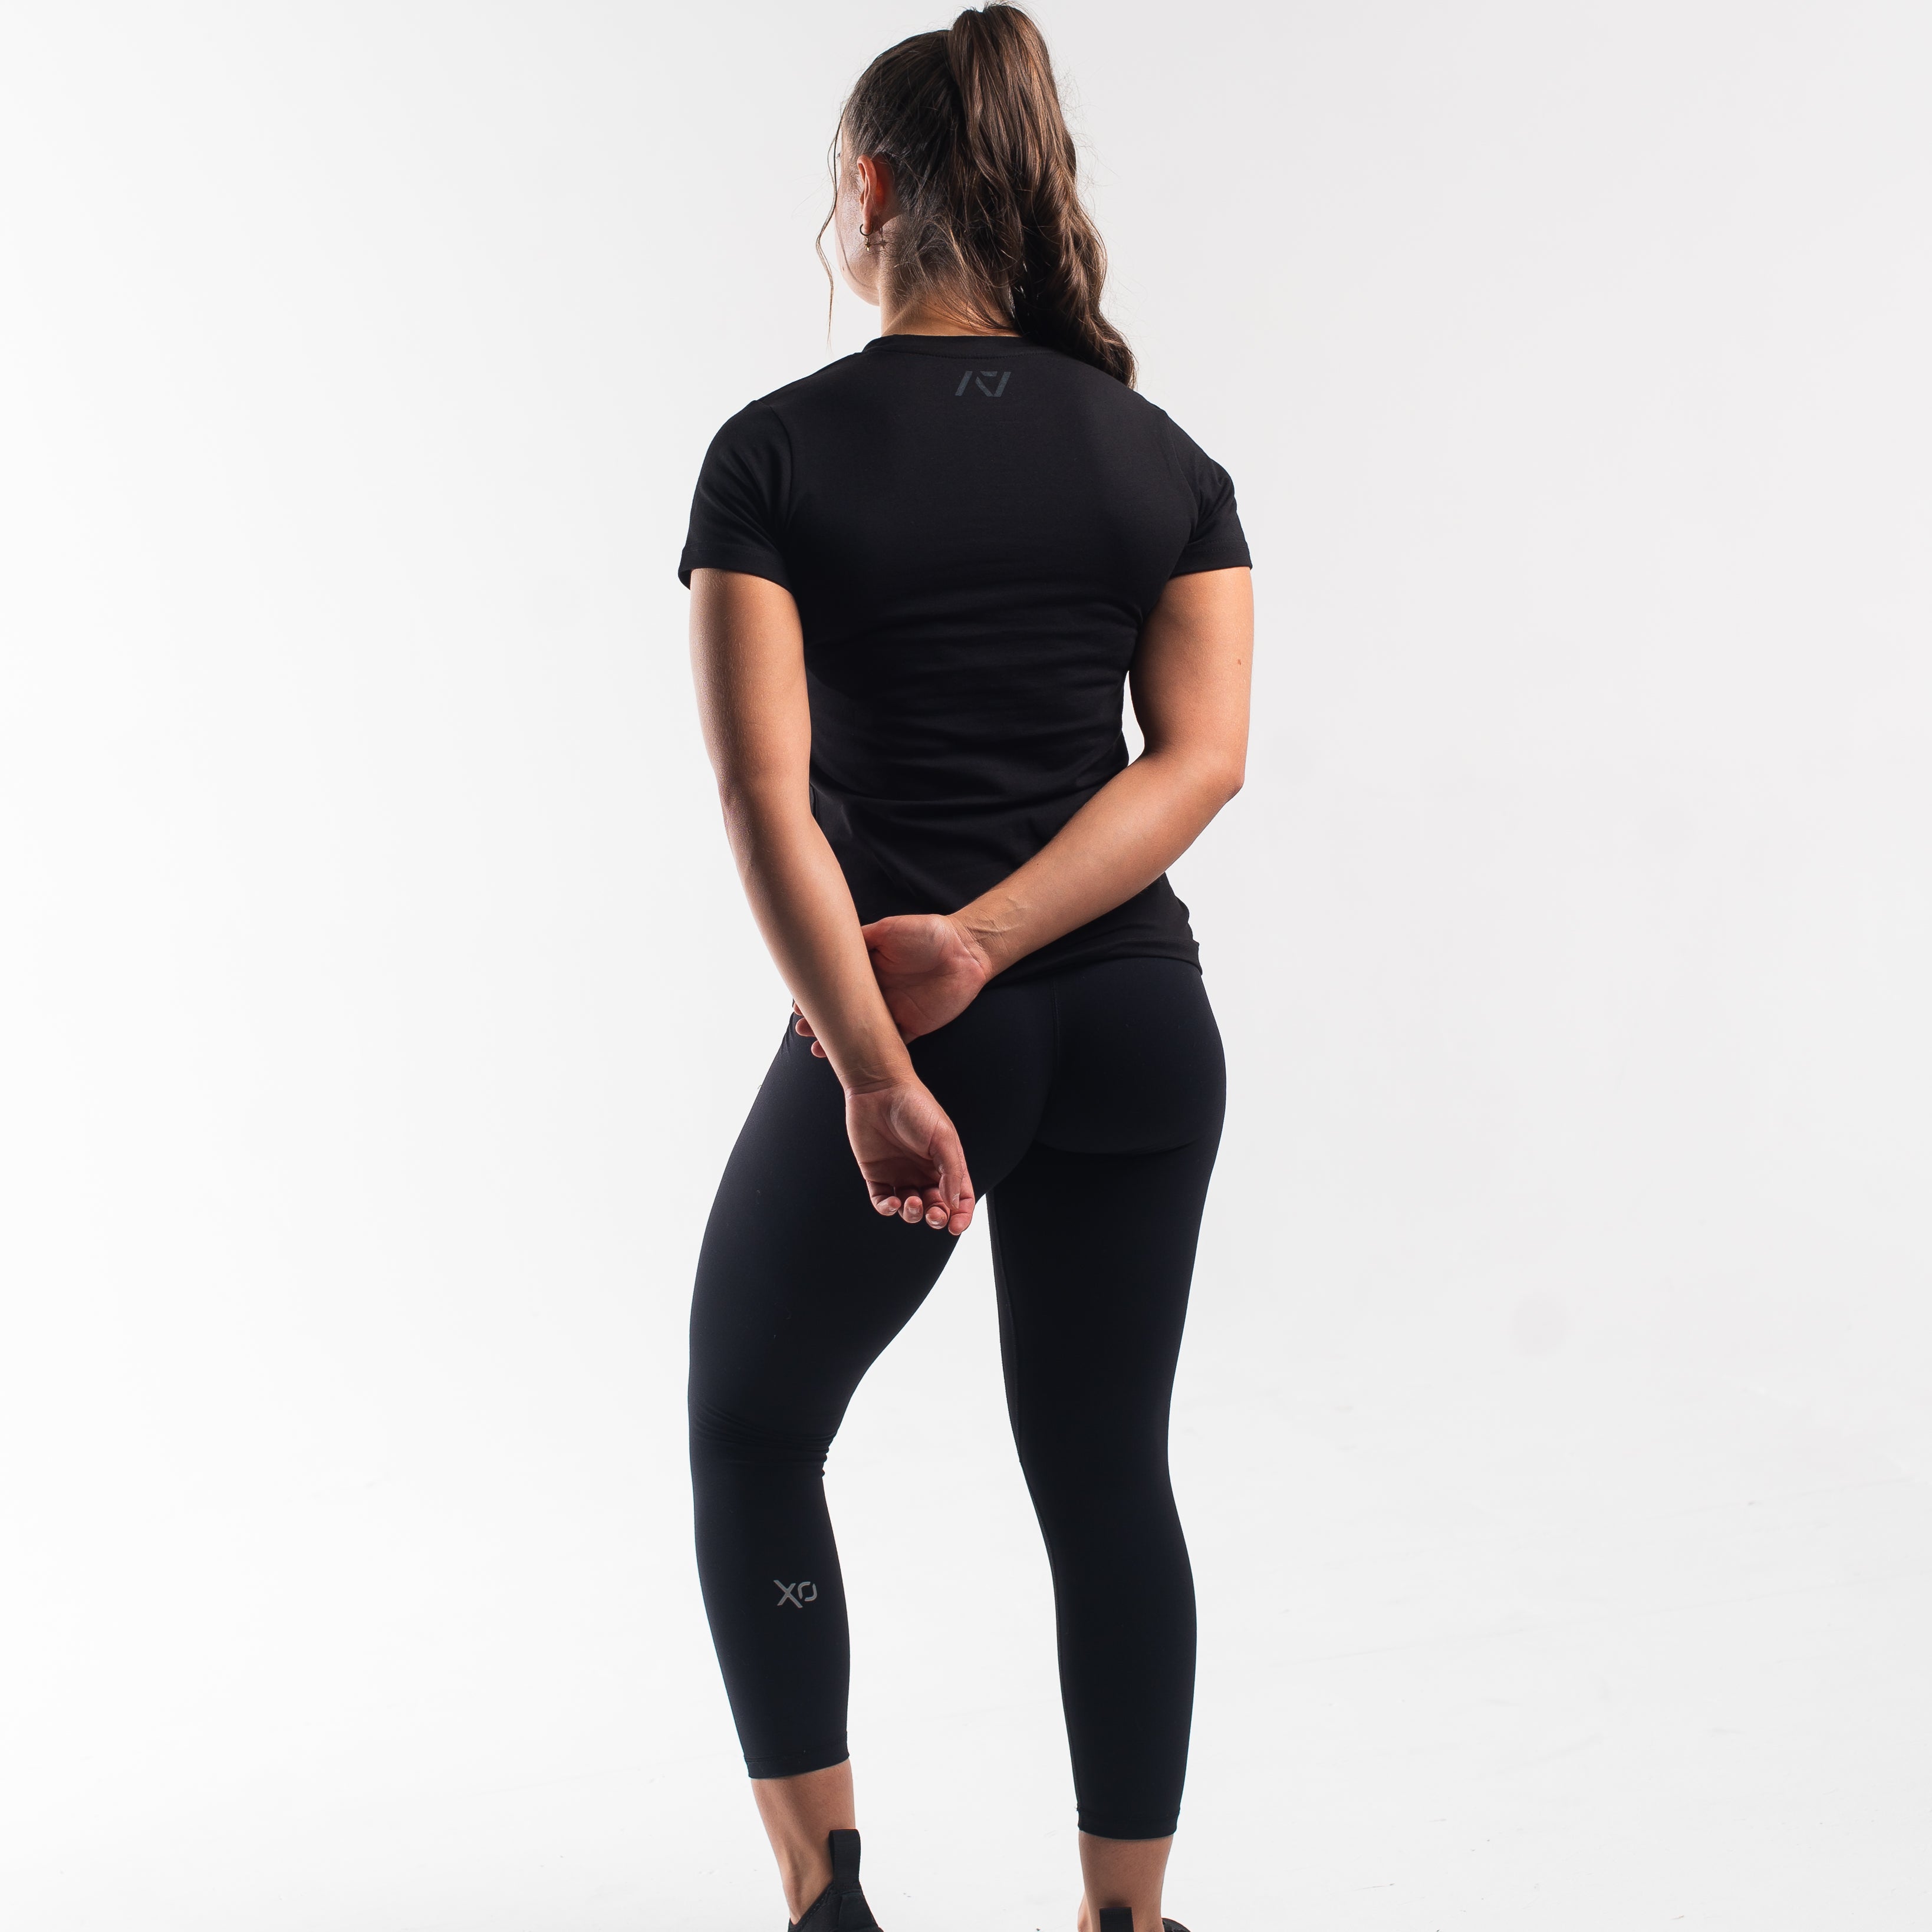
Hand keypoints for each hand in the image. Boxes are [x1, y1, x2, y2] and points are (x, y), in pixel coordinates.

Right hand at [793, 913, 992, 1055]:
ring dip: (840, 1041)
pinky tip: (854, 1060)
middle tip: (801, 1030)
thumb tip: (832, 939)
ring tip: (817, 1050)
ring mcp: (894, 1011)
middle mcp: (878, 992)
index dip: (818, 995)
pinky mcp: (912, 1026)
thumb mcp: (889, 929)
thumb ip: (862, 938)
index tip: (798, 1004)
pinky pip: (890, 1045)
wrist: (967, 950)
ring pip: (861, 1032)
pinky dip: (871, 1054)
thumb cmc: (930, 933)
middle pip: (844, 1011)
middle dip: (822, 1021)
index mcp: (869, 969)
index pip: (837, 985)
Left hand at [844, 1079, 975, 1234]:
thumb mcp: (943, 1138)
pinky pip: (883, 1202)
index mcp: (945, 1163)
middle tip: (934, 1215)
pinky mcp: (876, 1175)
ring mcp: (900, 1174)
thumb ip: (952, 1172)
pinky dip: (888, 1209)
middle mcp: (924, 1172)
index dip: (961, 1215)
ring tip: (911, 1201)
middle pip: (935, 1207)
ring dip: (912, 1214)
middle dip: (937, 1217)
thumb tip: (954, 1204)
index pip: (959, 1197)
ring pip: (910, 1209)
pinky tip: (892, 1202)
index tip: (956, 1226)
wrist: (879, 1089)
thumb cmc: (916, 1107)